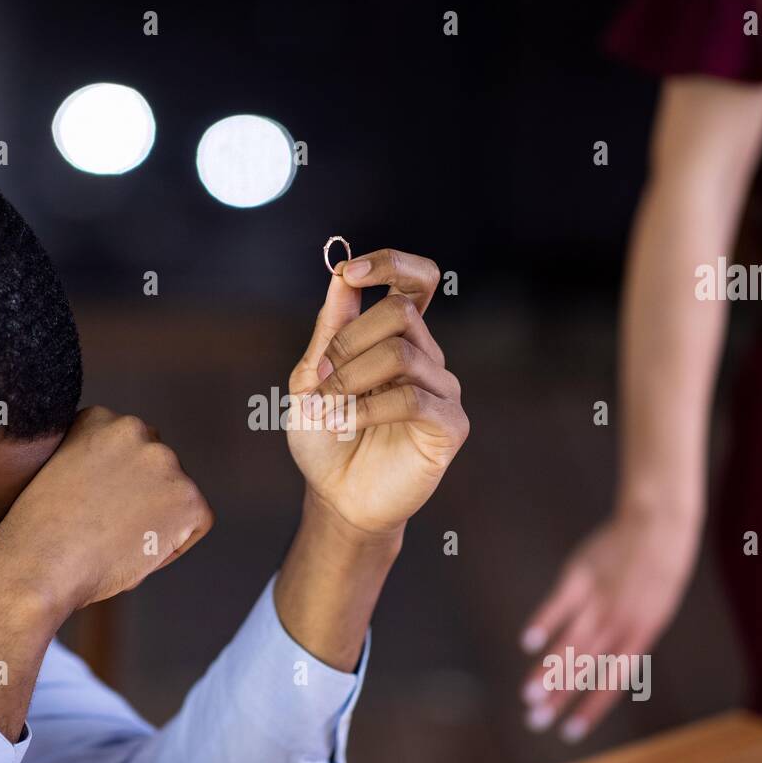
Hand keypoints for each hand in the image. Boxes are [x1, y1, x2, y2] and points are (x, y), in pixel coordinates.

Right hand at [0, 406, 212, 620]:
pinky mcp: (189, 497)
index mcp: (98, 418)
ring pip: (175, 496)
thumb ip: (95, 461)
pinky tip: (136, 553)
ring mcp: (165, 462)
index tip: (91, 509)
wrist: (40, 564)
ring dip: (156, 518)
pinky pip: (194, 525)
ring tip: (116, 541)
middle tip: (107, 528)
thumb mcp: (58, 473)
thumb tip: (126, 480)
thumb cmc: (38, 534)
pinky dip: (173, 545)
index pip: (128, 449)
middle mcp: (135, 429)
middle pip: (156, 467)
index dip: (114, 486)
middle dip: (142, 496)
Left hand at [286, 248, 468, 535]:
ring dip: (351, 379)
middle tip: (319, 379)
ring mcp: (443, 389)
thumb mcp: (312, 379)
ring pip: (402, 352)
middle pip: (400, 311)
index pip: (417, 279)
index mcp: (398, 337)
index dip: (390, 264)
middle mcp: (427, 356)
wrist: (338, 498)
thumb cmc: (326, 439)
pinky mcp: (450, 425)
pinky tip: (347, 424)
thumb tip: (340, 276)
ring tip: (327, 410)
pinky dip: (370, 407)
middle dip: (348, 340)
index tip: (349, 274)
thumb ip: (329, 331)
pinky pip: (413, 397)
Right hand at [518, 505, 700, 740]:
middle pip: (584, 668)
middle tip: (535, 722)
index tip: (569, 734)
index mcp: (640, 634)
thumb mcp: (651, 610)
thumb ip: (624, 636)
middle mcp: (618, 622)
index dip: (591, 709)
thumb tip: (596, 662)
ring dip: (548, 670)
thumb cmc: (656, 570)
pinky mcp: (581, 575)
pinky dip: (544, 623)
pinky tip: (527, 642)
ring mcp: (599, 599)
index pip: (612, 682)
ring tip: (527, 696)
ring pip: (571, 642)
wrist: (660, 525)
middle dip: (559, 697)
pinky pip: (560, 603)